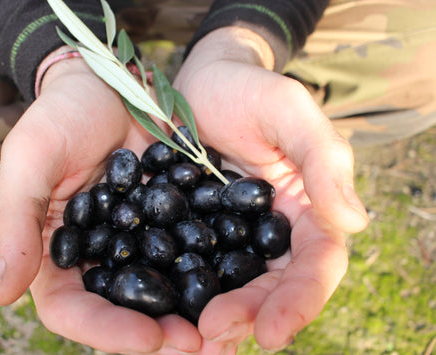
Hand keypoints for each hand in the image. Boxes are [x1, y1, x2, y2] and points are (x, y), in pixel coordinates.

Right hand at [0, 51, 202, 353]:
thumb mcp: (31, 157)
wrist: (112, 82)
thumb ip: (14, 221)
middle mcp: (100, 257)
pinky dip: (215, 275)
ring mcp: (141, 242)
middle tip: (199, 346)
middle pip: (123, 312)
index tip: (149, 339)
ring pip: (163, 292)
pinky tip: (243, 286)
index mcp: (58, 253)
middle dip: (158, 334)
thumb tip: (1, 294)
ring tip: (227, 330)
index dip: (106, 331)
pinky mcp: (175, 223)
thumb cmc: (62, 115)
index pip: (72, 308)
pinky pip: (195, 255)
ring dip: (193, 316)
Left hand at [172, 28, 369, 352]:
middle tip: (212, 336)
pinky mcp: (190, 231)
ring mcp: (228, 236)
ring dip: (212, 317)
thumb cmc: (248, 89)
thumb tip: (355, 222)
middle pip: (268, 287)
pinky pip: (186, 266)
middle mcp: (270, 233)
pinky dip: (176, 293)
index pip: (313, 266)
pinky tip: (160, 313)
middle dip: (246, 315)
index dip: (298, 302)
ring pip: (228, 286)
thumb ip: (322, 159)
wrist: (198, 83)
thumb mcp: (287, 112)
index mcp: (306, 211)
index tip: (271, 334)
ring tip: (187, 342)